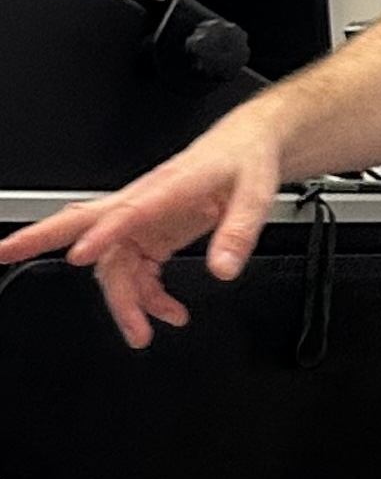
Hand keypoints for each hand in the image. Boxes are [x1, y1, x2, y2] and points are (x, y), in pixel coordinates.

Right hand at [0, 109, 285, 348]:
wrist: (249, 145)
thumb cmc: (245, 160)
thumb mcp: (256, 195)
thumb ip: (239, 232)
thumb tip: (223, 268)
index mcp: (167, 188)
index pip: (125, 212)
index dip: (100, 235)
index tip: (77, 257)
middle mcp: (145, 203)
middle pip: (83, 224)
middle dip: (39, 239)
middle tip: (4, 253)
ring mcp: (144, 220)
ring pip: (111, 263)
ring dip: (122, 301)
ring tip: (140, 333)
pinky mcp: (151, 232)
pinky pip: (135, 269)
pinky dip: (146, 296)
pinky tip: (167, 311)